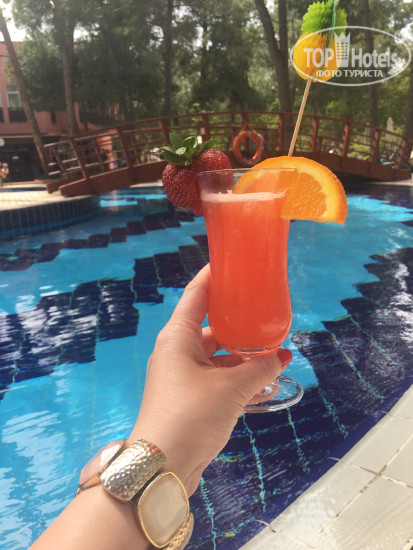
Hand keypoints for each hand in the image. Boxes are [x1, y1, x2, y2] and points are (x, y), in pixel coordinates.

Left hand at [130, 264, 291, 494]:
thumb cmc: (191, 415)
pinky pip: (218, 378)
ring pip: (218, 356)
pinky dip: (238, 379)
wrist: (163, 465)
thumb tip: (282, 356)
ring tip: (272, 354)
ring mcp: (183, 375)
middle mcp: (178, 351)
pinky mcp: (191, 397)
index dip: (213, 276)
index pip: (196, 294)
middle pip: (212, 326)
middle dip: (239, 324)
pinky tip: (264, 384)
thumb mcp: (231, 388)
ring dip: (243, 358)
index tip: (233, 262)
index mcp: (178, 337)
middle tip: (265, 314)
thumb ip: (260, 369)